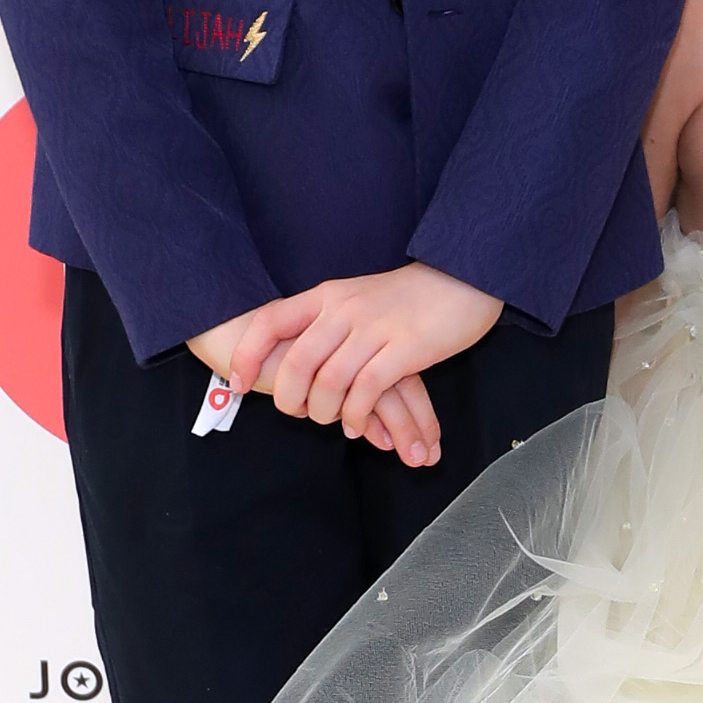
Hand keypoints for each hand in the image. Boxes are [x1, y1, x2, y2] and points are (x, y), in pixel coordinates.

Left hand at [189, 264, 500, 456]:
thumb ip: (327, 322)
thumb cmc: (410, 296)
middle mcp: (344, 310)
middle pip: (297, 362)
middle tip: (297, 414)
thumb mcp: (356, 298)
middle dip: (290, 399)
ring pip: (330, 382)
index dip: (248, 355)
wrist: (463, 278)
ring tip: (334, 421)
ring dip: (325, 412)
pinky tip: (359, 424)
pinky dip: (357, 415)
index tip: (238, 384)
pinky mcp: (405, 349)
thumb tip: (297, 360)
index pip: (270, 322)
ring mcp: (375, 329)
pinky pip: (367, 391)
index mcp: (326, 296)